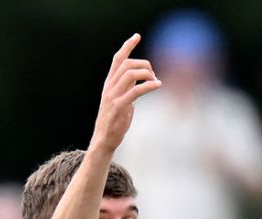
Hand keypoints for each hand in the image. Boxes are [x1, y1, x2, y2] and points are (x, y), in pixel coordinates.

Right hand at [91, 34, 161, 151]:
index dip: (127, 46)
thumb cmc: (115, 121)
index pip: (117, 59)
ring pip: (130, 74)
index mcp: (109, 83)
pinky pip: (136, 90)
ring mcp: (113, 96)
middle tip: (153, 74)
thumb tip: (142, 82)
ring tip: (156, 81)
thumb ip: (128, 89)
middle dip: (143, 64)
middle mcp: (109, 87)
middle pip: (126, 64)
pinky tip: (157, 85)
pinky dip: (149, 85)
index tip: (137, 36)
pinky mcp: (119, 106)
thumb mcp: (121, 100)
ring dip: (147, 74)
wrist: (104, 139)